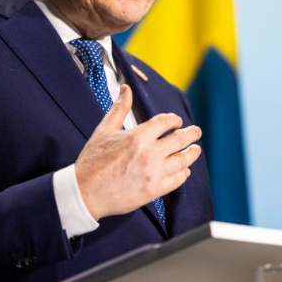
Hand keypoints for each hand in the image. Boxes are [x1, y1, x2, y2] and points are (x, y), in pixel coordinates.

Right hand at [74, 84, 201, 219]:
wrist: (85, 192)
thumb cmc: (93, 161)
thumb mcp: (104, 130)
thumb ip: (119, 108)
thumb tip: (126, 89)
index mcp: (138, 136)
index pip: (166, 122)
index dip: (174, 120)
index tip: (177, 121)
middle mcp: (150, 154)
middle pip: (181, 140)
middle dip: (192, 134)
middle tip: (196, 132)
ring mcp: (154, 173)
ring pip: (183, 160)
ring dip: (192, 154)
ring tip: (195, 150)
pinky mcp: (154, 191)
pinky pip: (177, 181)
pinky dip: (183, 174)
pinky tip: (184, 171)